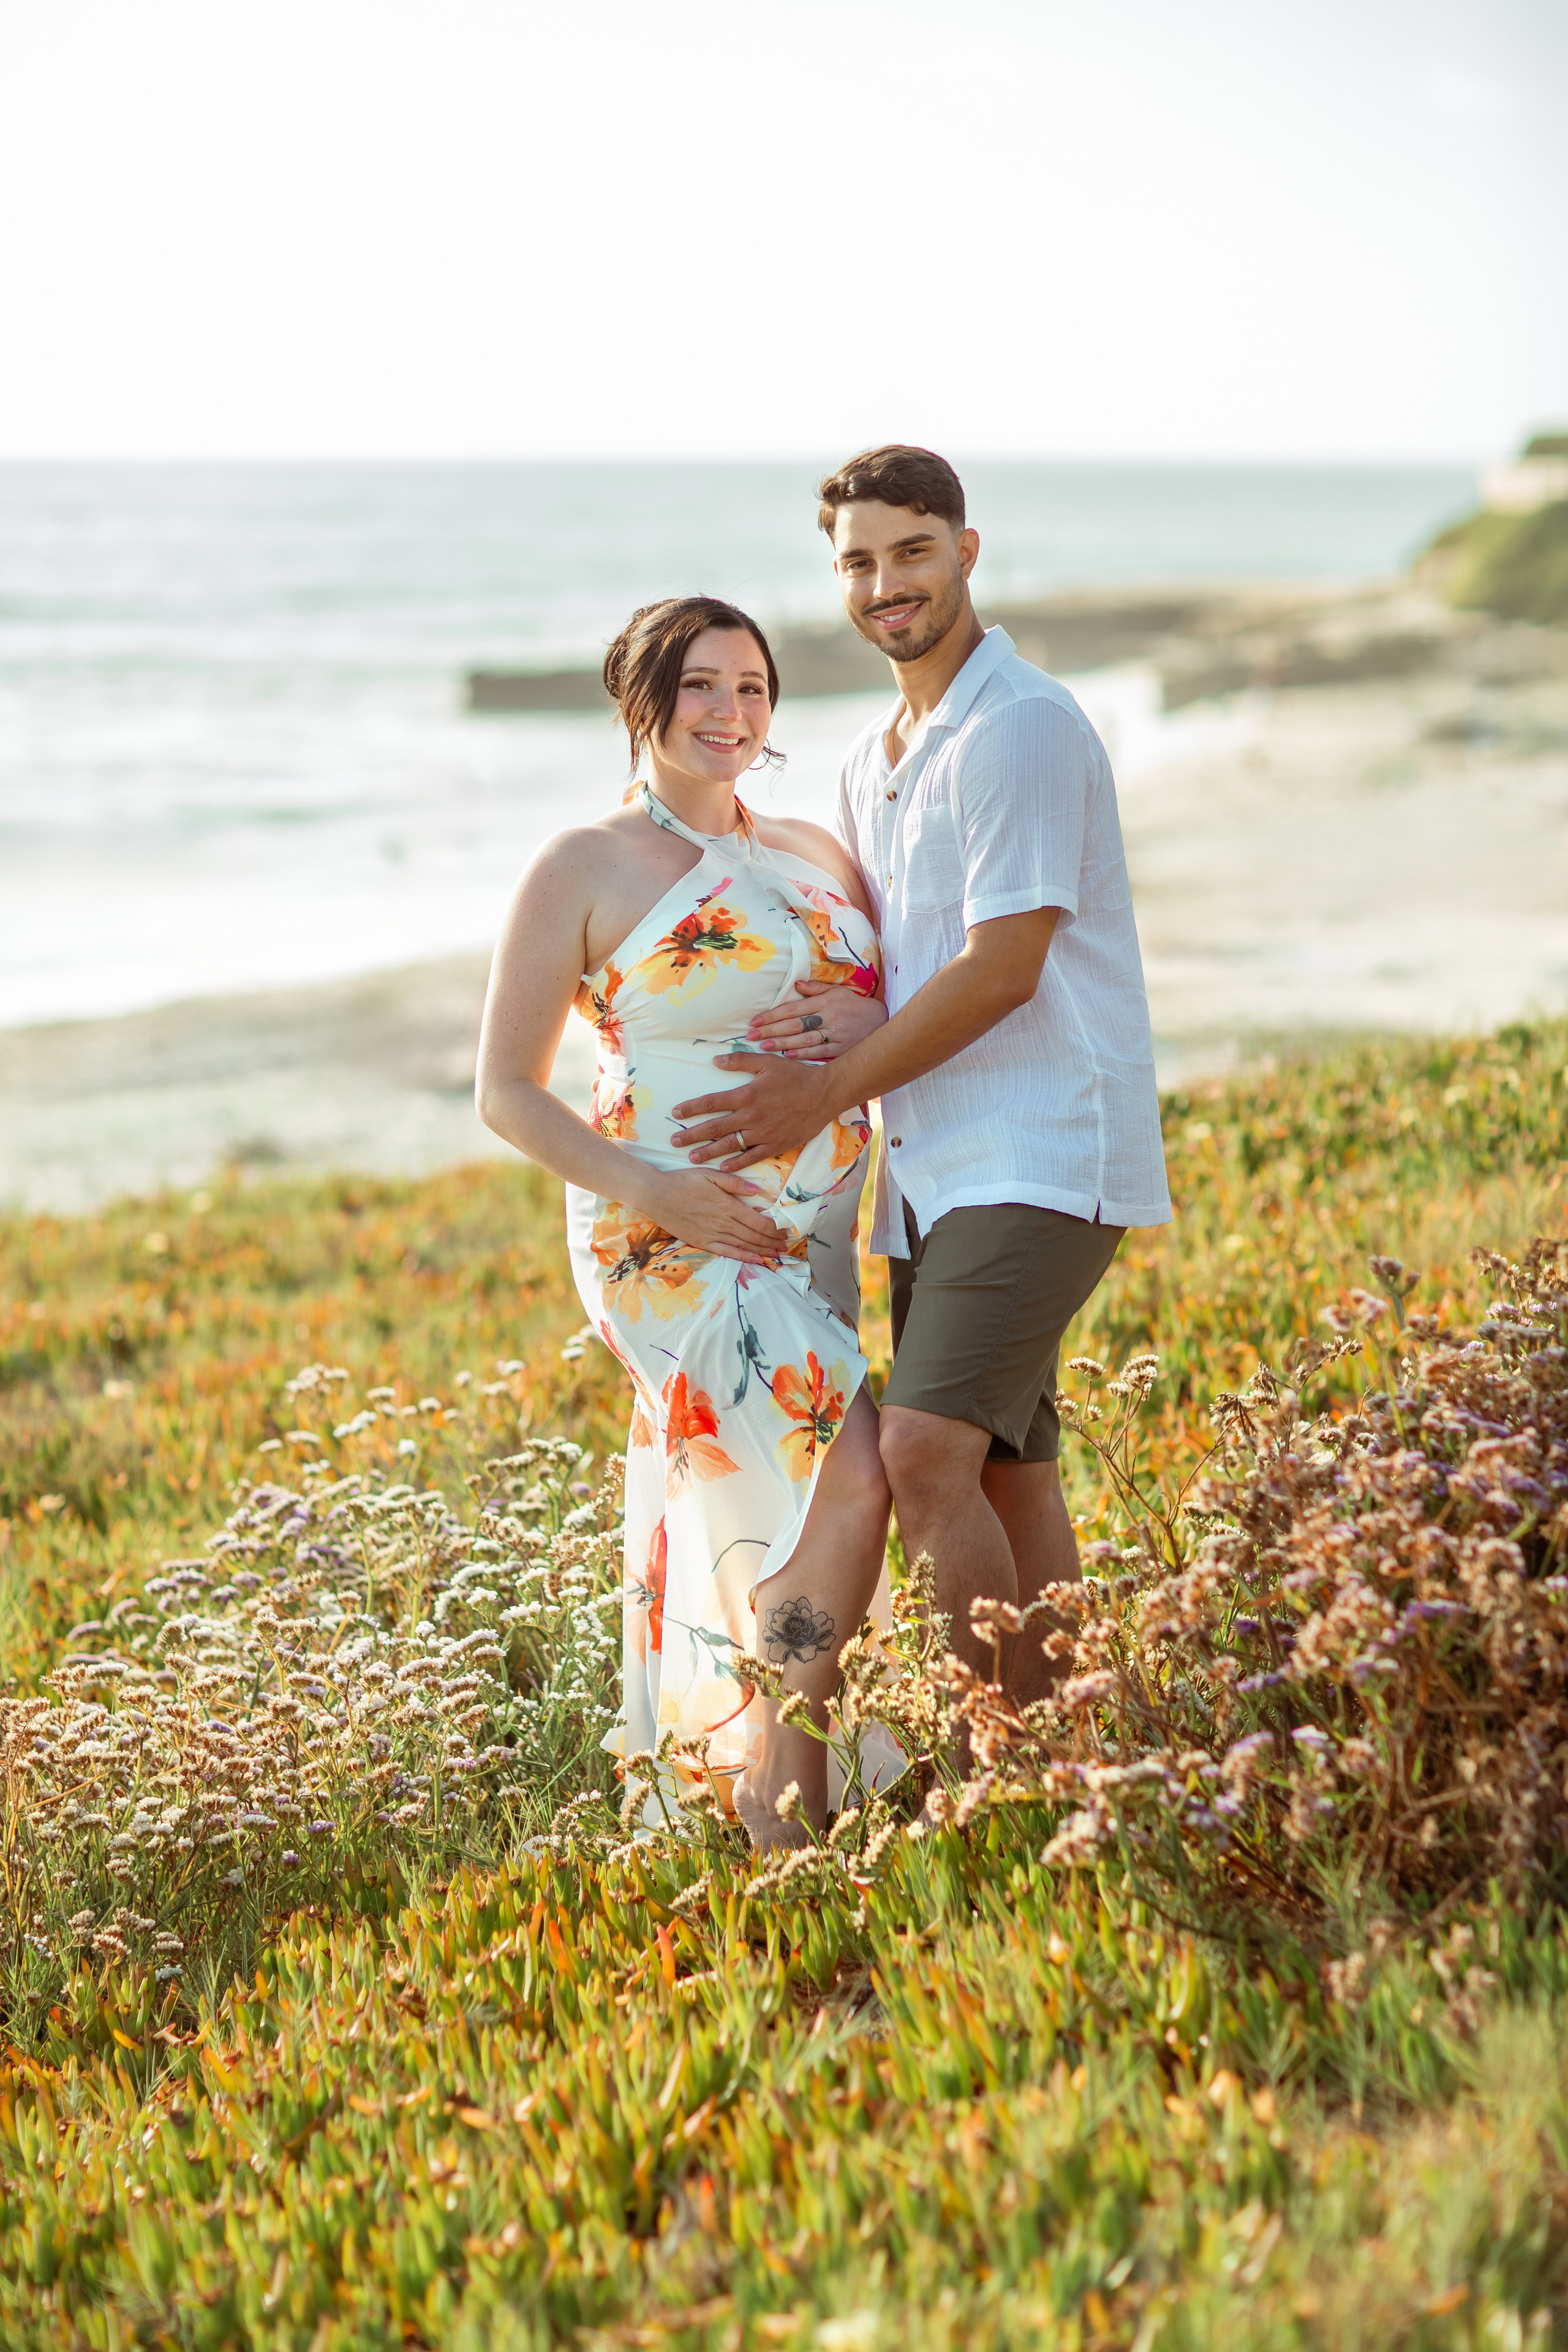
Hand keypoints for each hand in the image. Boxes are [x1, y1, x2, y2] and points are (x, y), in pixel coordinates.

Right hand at [640, 1168, 787, 1261]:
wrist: (656, 1196)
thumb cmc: (683, 1181)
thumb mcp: (710, 1175)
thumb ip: (735, 1183)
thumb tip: (758, 1191)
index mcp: (728, 1205)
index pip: (758, 1222)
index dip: (774, 1228)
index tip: (785, 1230)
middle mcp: (723, 1223)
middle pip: (754, 1236)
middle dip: (772, 1241)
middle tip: (786, 1245)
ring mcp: (713, 1235)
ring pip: (744, 1246)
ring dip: (763, 1251)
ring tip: (777, 1254)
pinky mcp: (703, 1242)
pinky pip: (727, 1252)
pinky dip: (743, 1257)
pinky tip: (756, 1261)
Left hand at [671, 1056, 836, 1170]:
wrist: (823, 1094)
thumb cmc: (795, 1076)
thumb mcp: (767, 1062)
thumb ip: (740, 1061)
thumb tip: (715, 1060)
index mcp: (746, 1095)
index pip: (711, 1103)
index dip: (691, 1108)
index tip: (676, 1113)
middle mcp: (750, 1116)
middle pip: (715, 1127)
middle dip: (692, 1135)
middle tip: (674, 1141)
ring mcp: (762, 1133)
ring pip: (729, 1145)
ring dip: (708, 1151)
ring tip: (691, 1157)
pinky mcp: (775, 1145)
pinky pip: (752, 1157)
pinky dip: (736, 1163)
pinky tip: (723, 1167)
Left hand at [746, 978, 887, 1060]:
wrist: (882, 1022)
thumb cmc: (855, 1005)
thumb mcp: (838, 992)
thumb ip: (816, 989)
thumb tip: (795, 984)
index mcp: (825, 1002)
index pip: (794, 1009)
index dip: (773, 1015)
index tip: (755, 1021)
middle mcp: (829, 1017)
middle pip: (795, 1024)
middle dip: (771, 1030)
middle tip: (751, 1036)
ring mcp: (836, 1034)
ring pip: (805, 1039)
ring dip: (782, 1042)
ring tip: (764, 1046)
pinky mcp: (842, 1049)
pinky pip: (820, 1052)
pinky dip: (803, 1053)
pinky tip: (787, 1055)